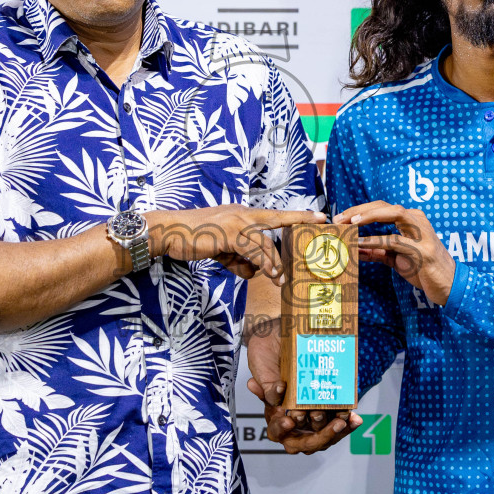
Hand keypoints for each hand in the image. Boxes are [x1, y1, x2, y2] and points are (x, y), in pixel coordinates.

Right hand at [147, 206, 324, 284]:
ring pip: (265, 242)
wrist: (171, 232)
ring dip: (274, 262)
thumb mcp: (222, 251)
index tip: (316, 214)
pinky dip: (259, 264)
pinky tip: (263, 274)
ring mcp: (236, 222)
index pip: (274, 215)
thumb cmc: (195, 238)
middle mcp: (242, 215)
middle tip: (322, 220)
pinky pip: (251, 250)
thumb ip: (239, 260)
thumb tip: (253, 273)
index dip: (295, 215)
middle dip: (300, 219)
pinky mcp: (228, 234)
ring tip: (280, 279)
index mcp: (242, 216)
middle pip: (278, 217)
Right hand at [244, 313, 359, 454]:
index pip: (277, 432)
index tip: (289, 419)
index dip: (281, 430)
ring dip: (335, 431)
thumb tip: (276, 394)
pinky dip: (346, 422)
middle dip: (319, 436)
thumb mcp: (262, 368)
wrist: (279, 336)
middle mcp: (293, 420)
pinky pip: (337, 423)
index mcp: (274, 415)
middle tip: (328, 422)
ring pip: (323, 436)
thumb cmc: (267, 354)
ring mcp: (311, 416)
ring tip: (343, 420)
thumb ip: (266, 385)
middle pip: (304, 442)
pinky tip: (354, 417)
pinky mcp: (327, 409)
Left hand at [334, 201, 455, 306]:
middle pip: (385, 206)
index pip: (382, 207)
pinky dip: (375, 241)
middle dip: (360, 210)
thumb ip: (378, 251)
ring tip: (349, 223)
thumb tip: (355, 249)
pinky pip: (395, 241)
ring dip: (368, 217)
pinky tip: (360, 243)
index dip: (360, 210)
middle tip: (340, 219)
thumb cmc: (424, 270)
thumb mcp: (397, 258)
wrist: (449, 285)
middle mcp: (417, 221)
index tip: (341, 218)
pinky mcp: (423, 250)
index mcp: (411, 220)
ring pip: (393, 214)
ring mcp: (422, 233)